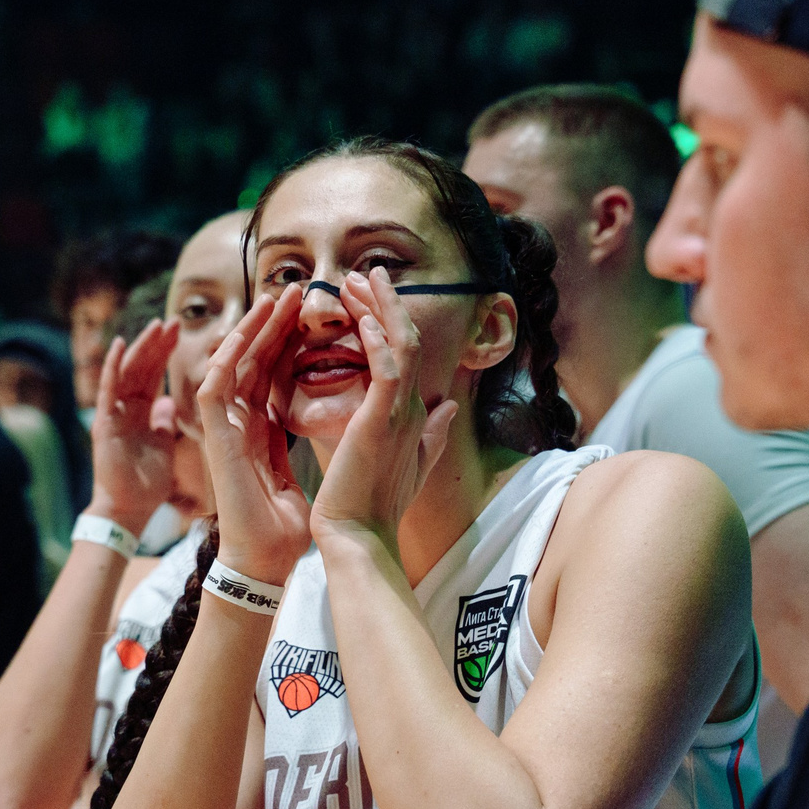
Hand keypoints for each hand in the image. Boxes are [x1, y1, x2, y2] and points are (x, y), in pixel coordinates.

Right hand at [87, 318, 181, 532]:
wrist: (129, 510)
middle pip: (143, 369)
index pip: (154, 376)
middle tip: (173, 321)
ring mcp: (114, 414)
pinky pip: (109, 390)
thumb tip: (170, 402)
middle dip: (157, 345)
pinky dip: (113, 367)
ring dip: (141, 348)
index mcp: (142, 414)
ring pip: (128, 373)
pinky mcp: (105, 423)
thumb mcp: (163, 446)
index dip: (165, 354)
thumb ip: (165, 423)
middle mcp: (126, 409)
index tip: (180, 332)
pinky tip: (120, 344)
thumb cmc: (147, 484)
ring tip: (156, 326)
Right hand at [194, 283, 315, 583]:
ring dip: (255, 328)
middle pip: (256, 358)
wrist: (266, 557)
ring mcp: (224, 426)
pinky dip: (229, 355)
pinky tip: (249, 329)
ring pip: (235, 362)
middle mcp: (240, 421)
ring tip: (280, 296)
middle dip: (277, 322)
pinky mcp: (214, 436)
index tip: (317, 311)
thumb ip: (310, 433)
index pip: (274, 370)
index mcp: (261, 427)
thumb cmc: (286, 523)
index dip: (292, 339)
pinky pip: (215, 384)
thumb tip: (345, 413)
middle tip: (302, 289)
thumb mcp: (303, 465)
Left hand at [309, 270, 456, 554]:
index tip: (368, 297)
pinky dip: (377, 339)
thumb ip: (431, 434)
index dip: (391, 321)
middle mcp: (411, 409)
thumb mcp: (409, 464)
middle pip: (408, 340)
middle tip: (365, 272)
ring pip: (401, 345)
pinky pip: (387, 369)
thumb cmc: (375, 506)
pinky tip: (361, 316)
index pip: (407, 356)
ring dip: (380, 308)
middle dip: (387, 303)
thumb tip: (450, 407)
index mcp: (412, 415)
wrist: (359, 536)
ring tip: (358, 278)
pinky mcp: (381, 421)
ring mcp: (400, 413)